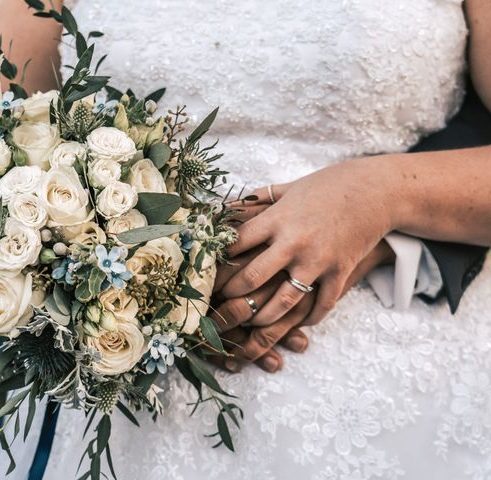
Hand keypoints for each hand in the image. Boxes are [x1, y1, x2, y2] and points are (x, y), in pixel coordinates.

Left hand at [221, 159, 394, 326]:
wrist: (376, 190)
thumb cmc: (327, 187)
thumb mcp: (288, 189)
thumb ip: (256, 201)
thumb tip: (225, 207)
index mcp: (277, 219)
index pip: (236, 244)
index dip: (217, 262)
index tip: (205, 274)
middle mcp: (293, 241)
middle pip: (252, 277)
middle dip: (232, 296)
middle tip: (220, 306)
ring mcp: (318, 260)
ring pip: (283, 301)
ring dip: (263, 317)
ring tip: (252, 322)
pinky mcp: (340, 272)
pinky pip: (321, 306)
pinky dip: (308, 320)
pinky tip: (298, 324)